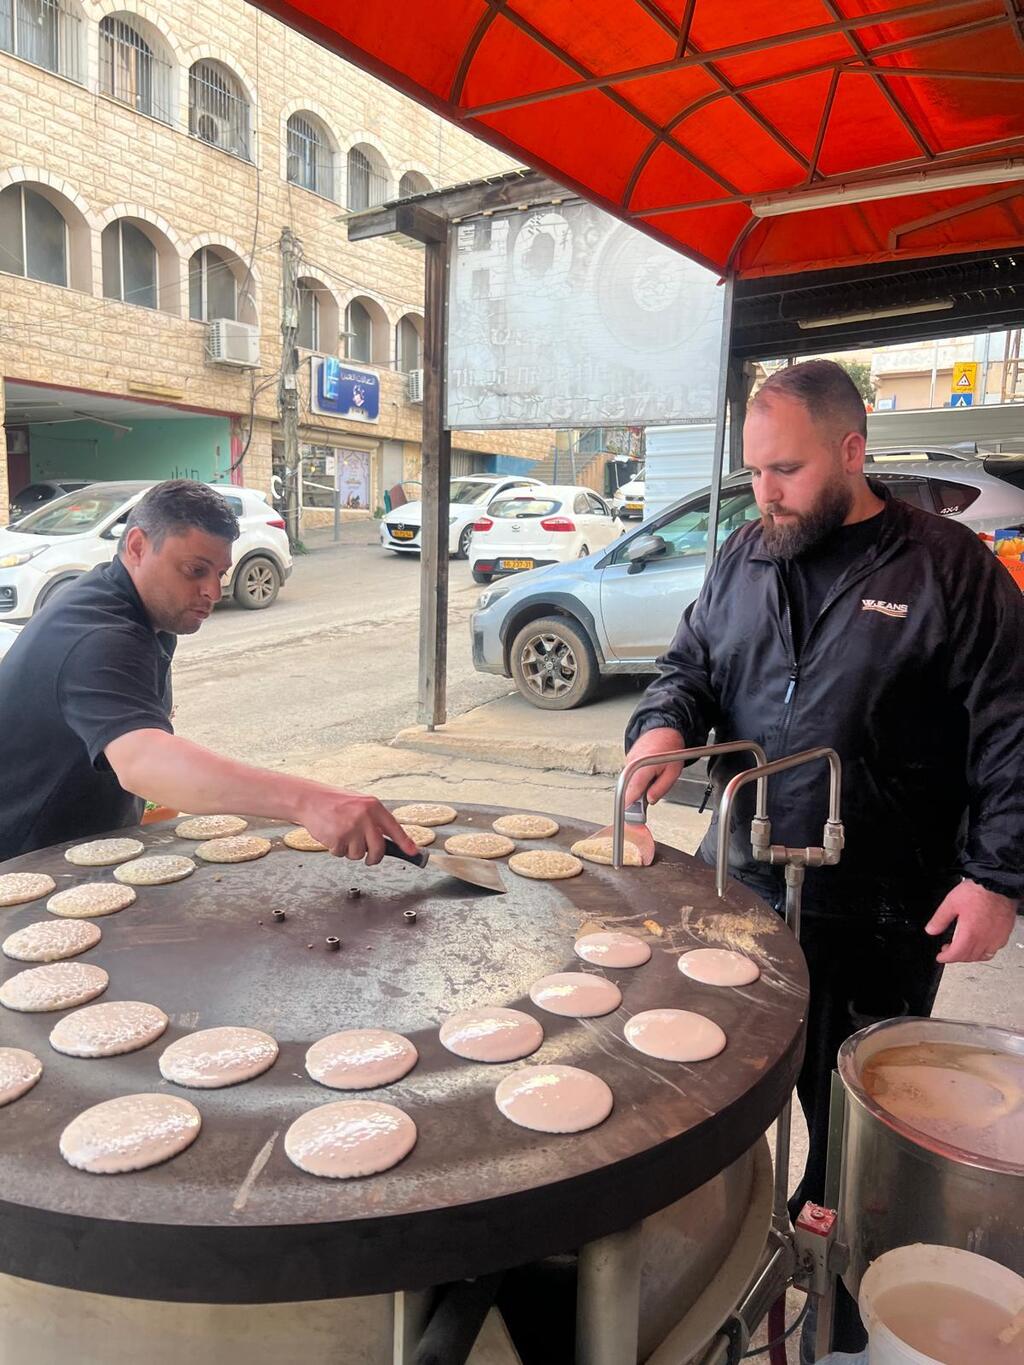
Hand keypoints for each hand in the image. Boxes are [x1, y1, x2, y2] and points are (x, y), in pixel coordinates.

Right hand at [298, 790, 417, 865]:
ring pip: (358, 855)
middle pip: (379, 849)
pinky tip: (331, 836)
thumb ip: (373, 820)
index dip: (405, 842)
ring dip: (350, 851)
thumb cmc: (335, 803)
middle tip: (370, 858)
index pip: (394, 827)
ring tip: (342, 835)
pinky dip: (336, 850)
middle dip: (374, 858)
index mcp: (373, 806)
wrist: (310, 799)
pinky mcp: (338, 838)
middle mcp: (365, 817)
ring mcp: (352, 828)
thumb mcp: (360, 805)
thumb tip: (386, 841)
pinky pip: (342, 854)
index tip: (414, 852)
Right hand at [624, 727, 685, 805]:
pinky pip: (630, 775)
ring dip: (638, 787)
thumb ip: (660, 788)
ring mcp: (627, 761)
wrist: (664, 729)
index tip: (631, 817)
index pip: (631, 792)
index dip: (629, 807)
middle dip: (636, 798)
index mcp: (643, 768)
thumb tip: (650, 800)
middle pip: (628, 789)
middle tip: (649, 798)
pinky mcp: (627, 760)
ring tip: (653, 778)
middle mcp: (631, 765)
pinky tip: (648, 773)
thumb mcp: (673, 772)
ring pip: (629, 782)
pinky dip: (637, 778)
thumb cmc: (671, 749)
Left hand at [924, 880, 1016, 963]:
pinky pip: (994, 950)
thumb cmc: (978, 892)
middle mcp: (984, 939)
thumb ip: (940, 919)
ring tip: (963, 948)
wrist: (998, 885)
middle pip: (968, 957)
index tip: (941, 957)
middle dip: (956, 956)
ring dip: (970, 956)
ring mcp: (996, 938)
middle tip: (948, 950)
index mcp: (970, 934)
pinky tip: (980, 944)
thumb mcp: (951, 903)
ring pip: (982, 956)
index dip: (946, 958)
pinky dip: (984, 952)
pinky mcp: (1004, 934)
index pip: (956, 955)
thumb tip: (931, 930)